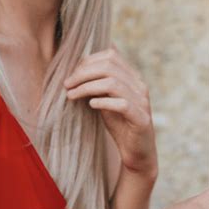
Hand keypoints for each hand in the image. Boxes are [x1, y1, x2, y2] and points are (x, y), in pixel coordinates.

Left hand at [63, 46, 157, 174]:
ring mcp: (142, 102)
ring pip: (113, 83)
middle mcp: (139, 85)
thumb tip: (77, 67)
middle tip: (66, 84)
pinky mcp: (141, 119)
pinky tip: (90, 105)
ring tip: (72, 95)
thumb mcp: (106, 98)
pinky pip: (122, 104)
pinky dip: (103, 102)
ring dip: (87, 87)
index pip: (111, 55)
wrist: (136, 152)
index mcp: (132, 77)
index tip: (71, 74)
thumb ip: (98, 83)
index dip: (88, 61)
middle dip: (83, 73)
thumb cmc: (119, 124)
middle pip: (109, 66)